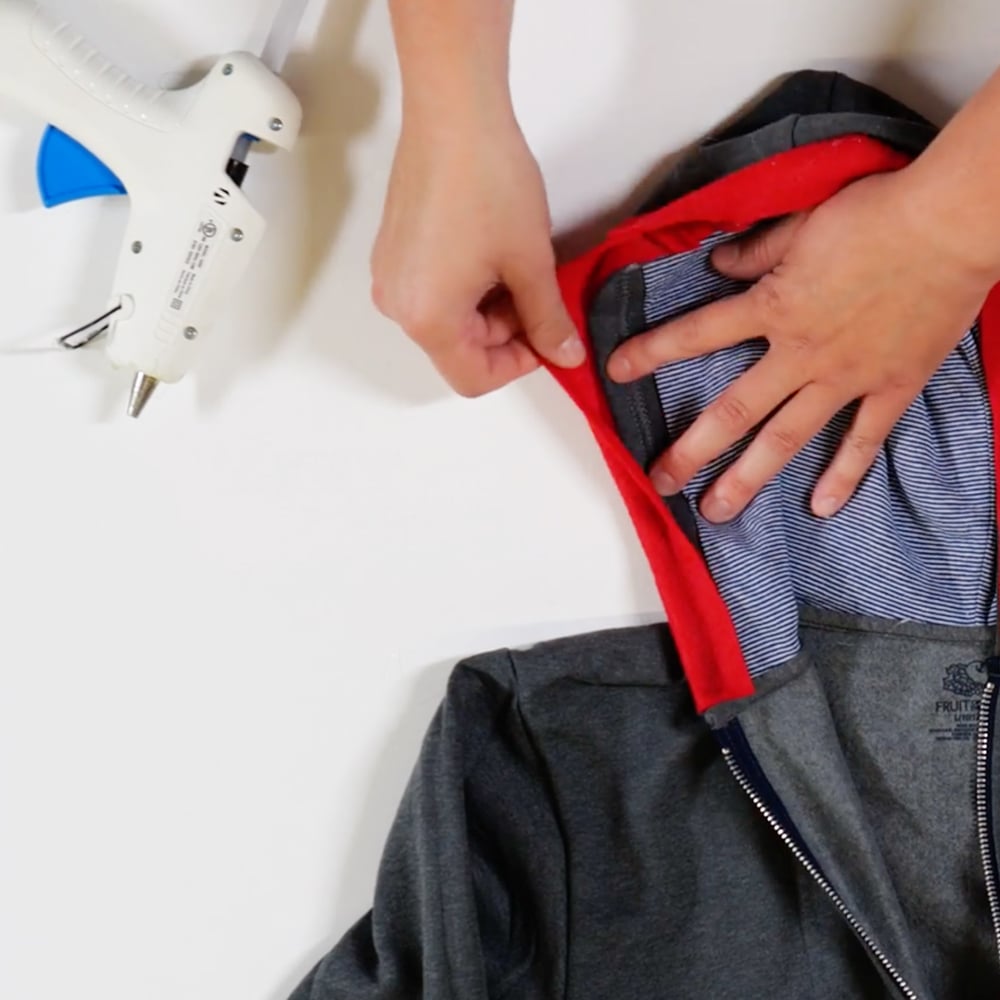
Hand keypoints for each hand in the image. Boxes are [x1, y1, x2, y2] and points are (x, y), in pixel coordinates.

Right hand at [371, 114, 584, 395]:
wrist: (453, 112)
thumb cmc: (487, 181)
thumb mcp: (530, 262)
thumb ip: (548, 319)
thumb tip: (564, 354)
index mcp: (427, 318)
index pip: (473, 378)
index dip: (518, 366)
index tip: (547, 338)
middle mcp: (398, 305)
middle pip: (460, 349)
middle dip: (507, 333)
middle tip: (541, 295)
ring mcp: (391, 277)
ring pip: (449, 321)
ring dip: (490, 308)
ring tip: (519, 265)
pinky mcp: (393, 252)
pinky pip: (433, 292)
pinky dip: (468, 287)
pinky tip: (493, 252)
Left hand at [606, 169, 995, 522]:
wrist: (951, 225)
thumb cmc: (876, 215)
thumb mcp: (801, 222)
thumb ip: (755, 252)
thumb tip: (717, 265)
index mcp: (772, 308)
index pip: (696, 335)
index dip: (651, 353)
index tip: (617, 373)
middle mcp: (799, 353)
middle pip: (732, 411)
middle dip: (691, 450)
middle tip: (660, 481)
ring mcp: (844, 378)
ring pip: (785, 439)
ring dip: (748, 478)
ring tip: (717, 511)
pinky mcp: (891, 387)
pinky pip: (863, 441)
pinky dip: (844, 476)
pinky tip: (821, 508)